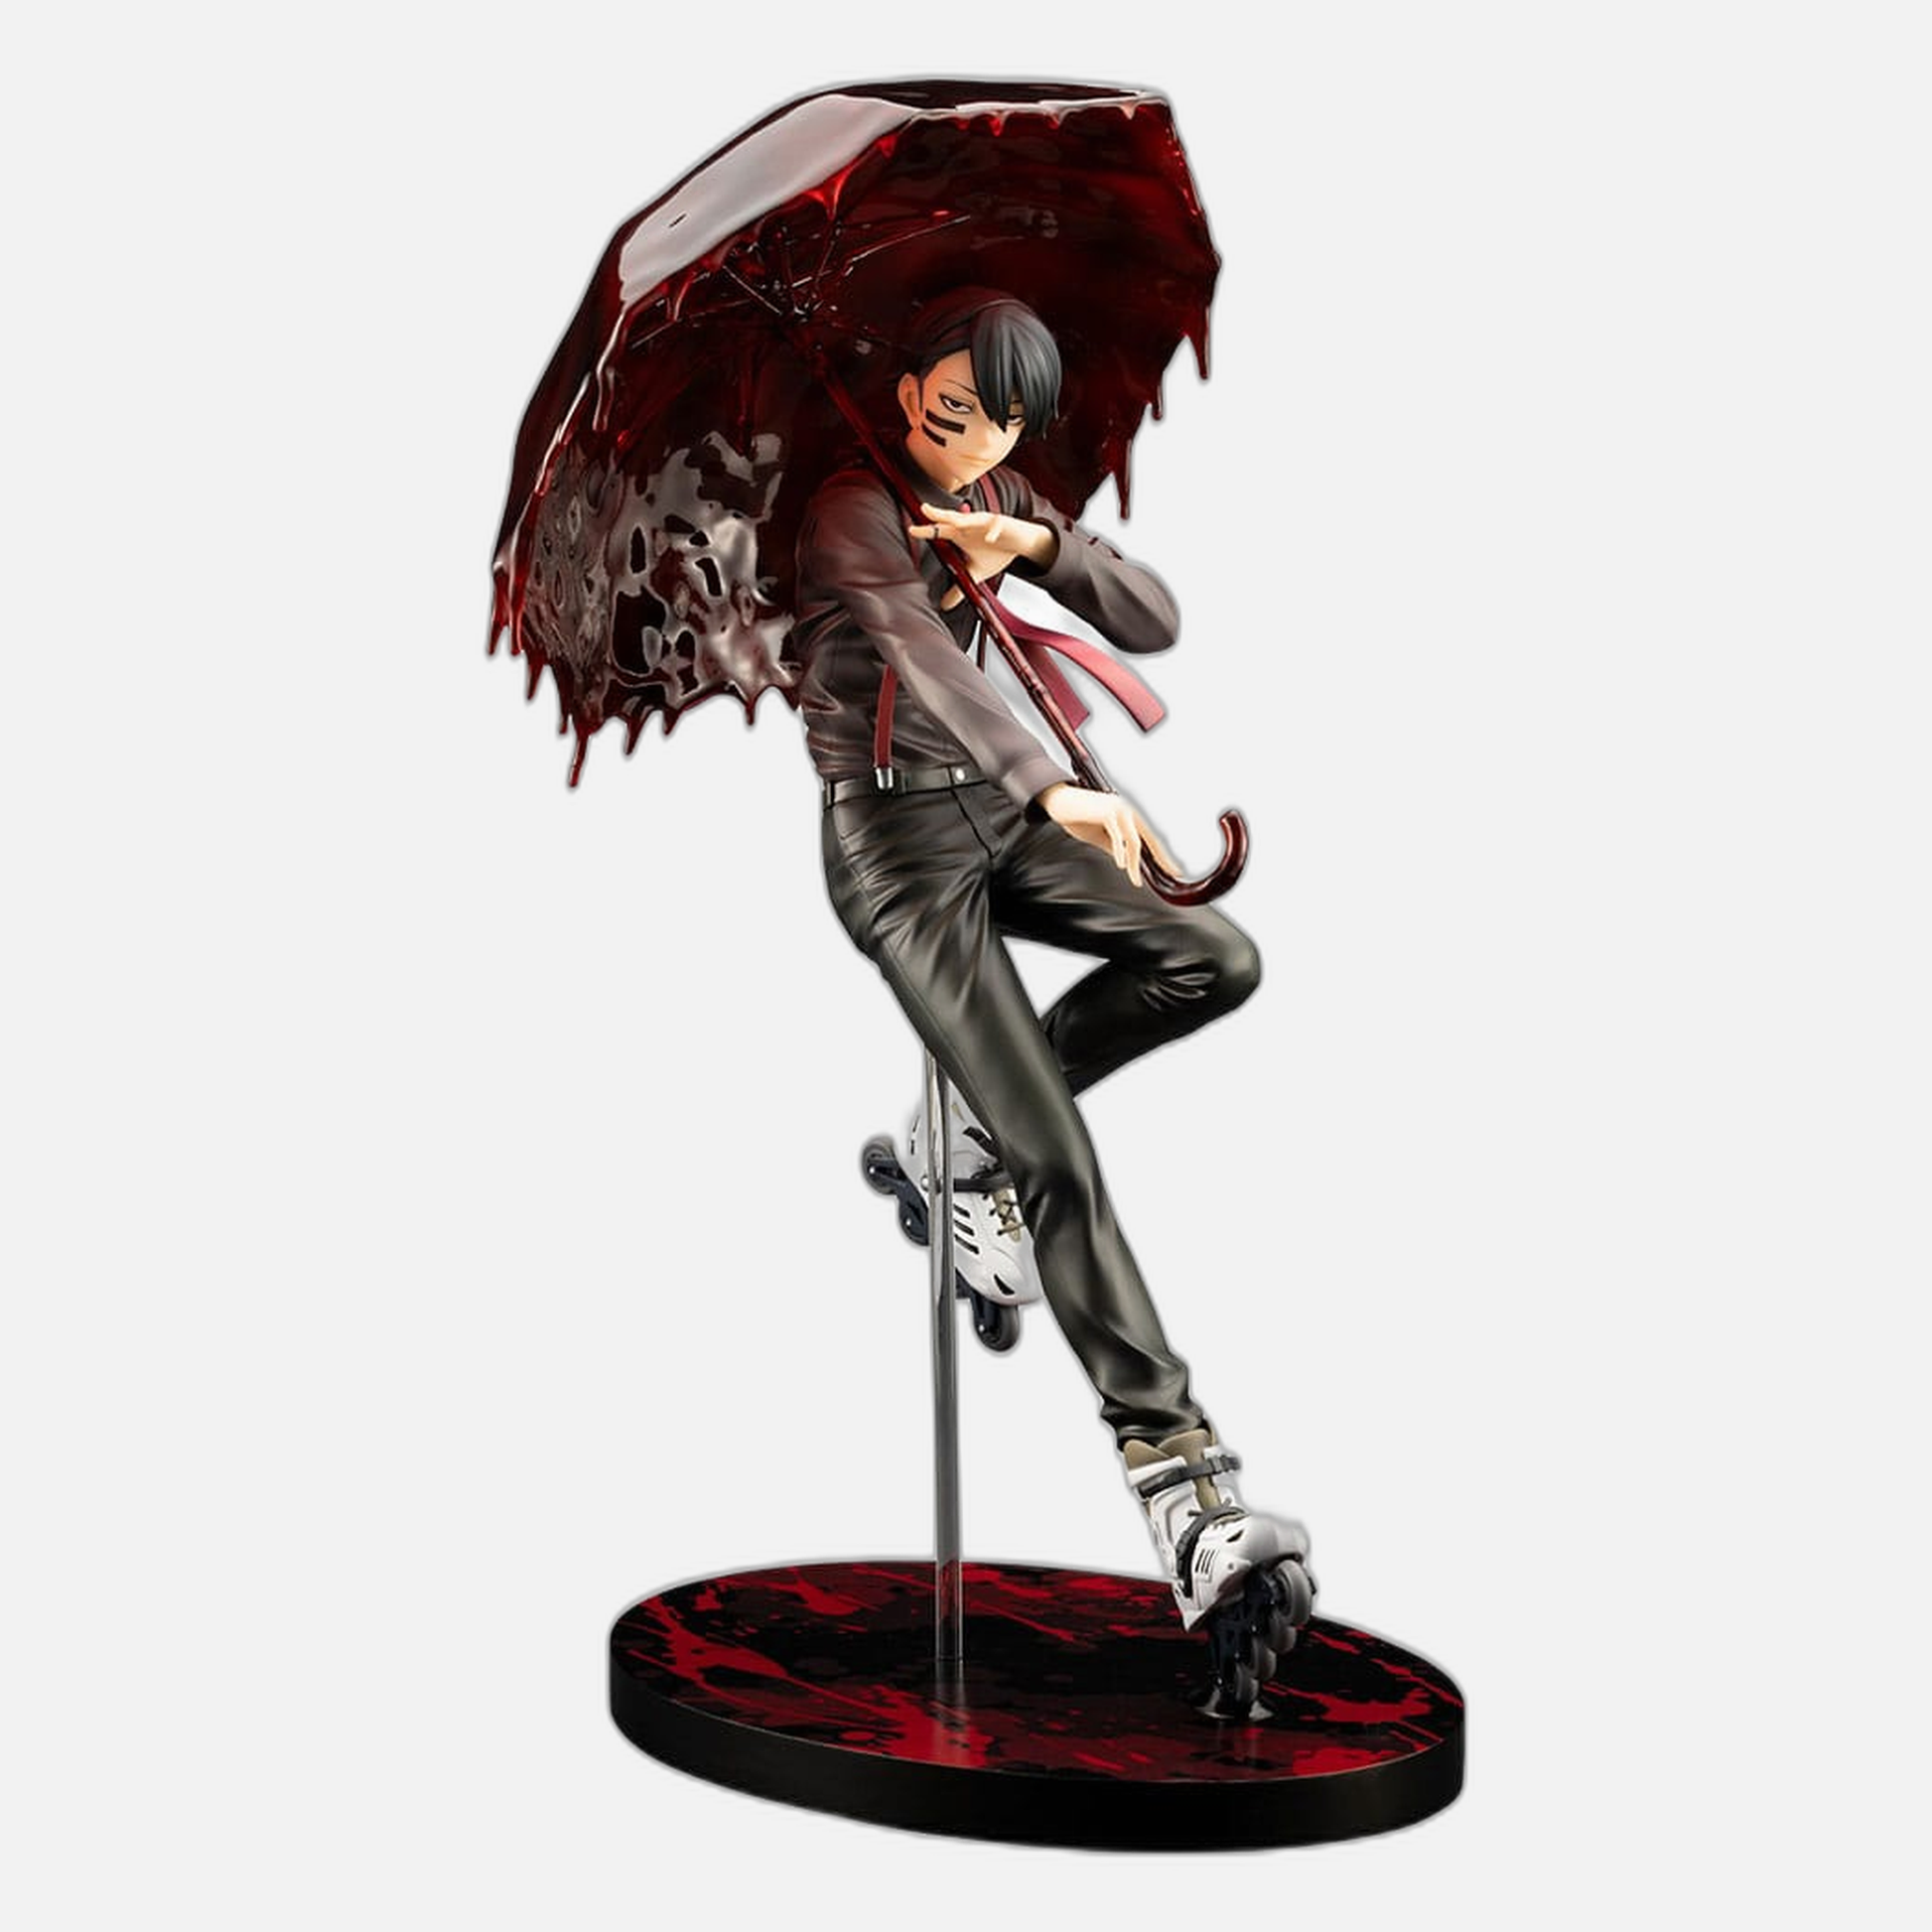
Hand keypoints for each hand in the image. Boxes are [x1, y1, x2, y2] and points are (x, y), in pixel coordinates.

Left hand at [907, 502, 1057, 607]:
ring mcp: (985, 522)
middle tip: (924, 510)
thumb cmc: (997, 552)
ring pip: (971, 518)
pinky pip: (996, 526)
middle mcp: (970, 525)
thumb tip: (944, 606)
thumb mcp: (976, 573)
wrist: (1021, 542)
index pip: (940, 531)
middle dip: (939, 514)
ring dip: (962, 519)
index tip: (912, 530)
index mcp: (961, 534)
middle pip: (951, 518)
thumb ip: (959, 589)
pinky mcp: (1002, 523)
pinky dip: (993, 533)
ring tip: (952, 521)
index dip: (926, 530)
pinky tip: (990, 539)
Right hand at [1037, 783, 1177, 888]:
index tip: (1172, 868)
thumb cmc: (1078, 816)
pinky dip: (1120, 851)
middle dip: (1163, 856)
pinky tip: (1121, 865)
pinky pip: (1118, 836)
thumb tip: (1130, 861)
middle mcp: (1129, 808)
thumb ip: (1117, 847)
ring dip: (1135, 863)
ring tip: (1135, 879)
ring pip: (1135, 840)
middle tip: (1174, 873)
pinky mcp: (1107, 811)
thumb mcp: (1102, 837)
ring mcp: (1119, 808)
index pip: (1152, 835)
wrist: (1059, 802)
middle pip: (1152, 836)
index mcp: (1130, 813)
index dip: (1163, 852)